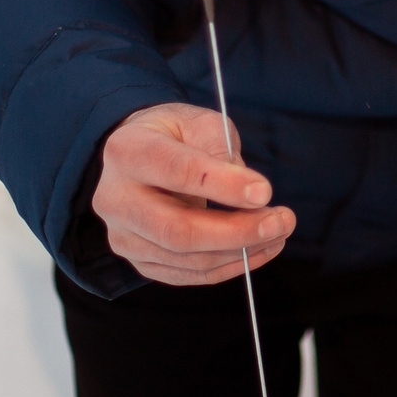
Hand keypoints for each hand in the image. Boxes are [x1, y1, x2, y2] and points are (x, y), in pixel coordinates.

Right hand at [93, 102, 296, 286]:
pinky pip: (186, 274)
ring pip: (184, 257)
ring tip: (278, 233)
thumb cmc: (175, 136)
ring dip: (240, 252)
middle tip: (281, 222)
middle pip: (177, 229)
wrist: (139, 157)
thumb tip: (249, 192)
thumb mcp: (199, 122)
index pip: (177, 171)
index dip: (224, 185)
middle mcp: (115, 198)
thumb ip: (220, 147)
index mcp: (127, 151)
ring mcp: (122, 235)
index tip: (265, 191)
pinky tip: (258, 251)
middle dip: (237, 231)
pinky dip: (228, 267)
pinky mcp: (138, 260)